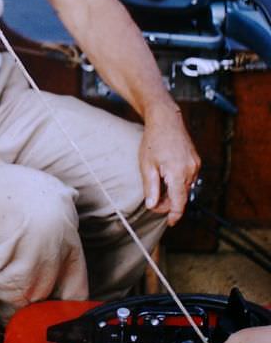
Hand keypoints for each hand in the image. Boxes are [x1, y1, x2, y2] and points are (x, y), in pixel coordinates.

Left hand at [139, 106, 200, 225]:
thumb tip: (152, 205)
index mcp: (177, 173)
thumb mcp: (146, 165)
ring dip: (173, 193)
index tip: (170, 223)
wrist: (166, 120)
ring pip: (185, 188)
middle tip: (153, 202)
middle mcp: (190, 170)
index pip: (179, 202)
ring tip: (158, 187)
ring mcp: (195, 165)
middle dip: (169, 203)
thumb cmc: (153, 141)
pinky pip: (188, 178)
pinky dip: (178, 183)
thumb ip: (151, 188)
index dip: (174, 215)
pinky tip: (167, 177)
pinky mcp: (195, 161)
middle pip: (182, 196)